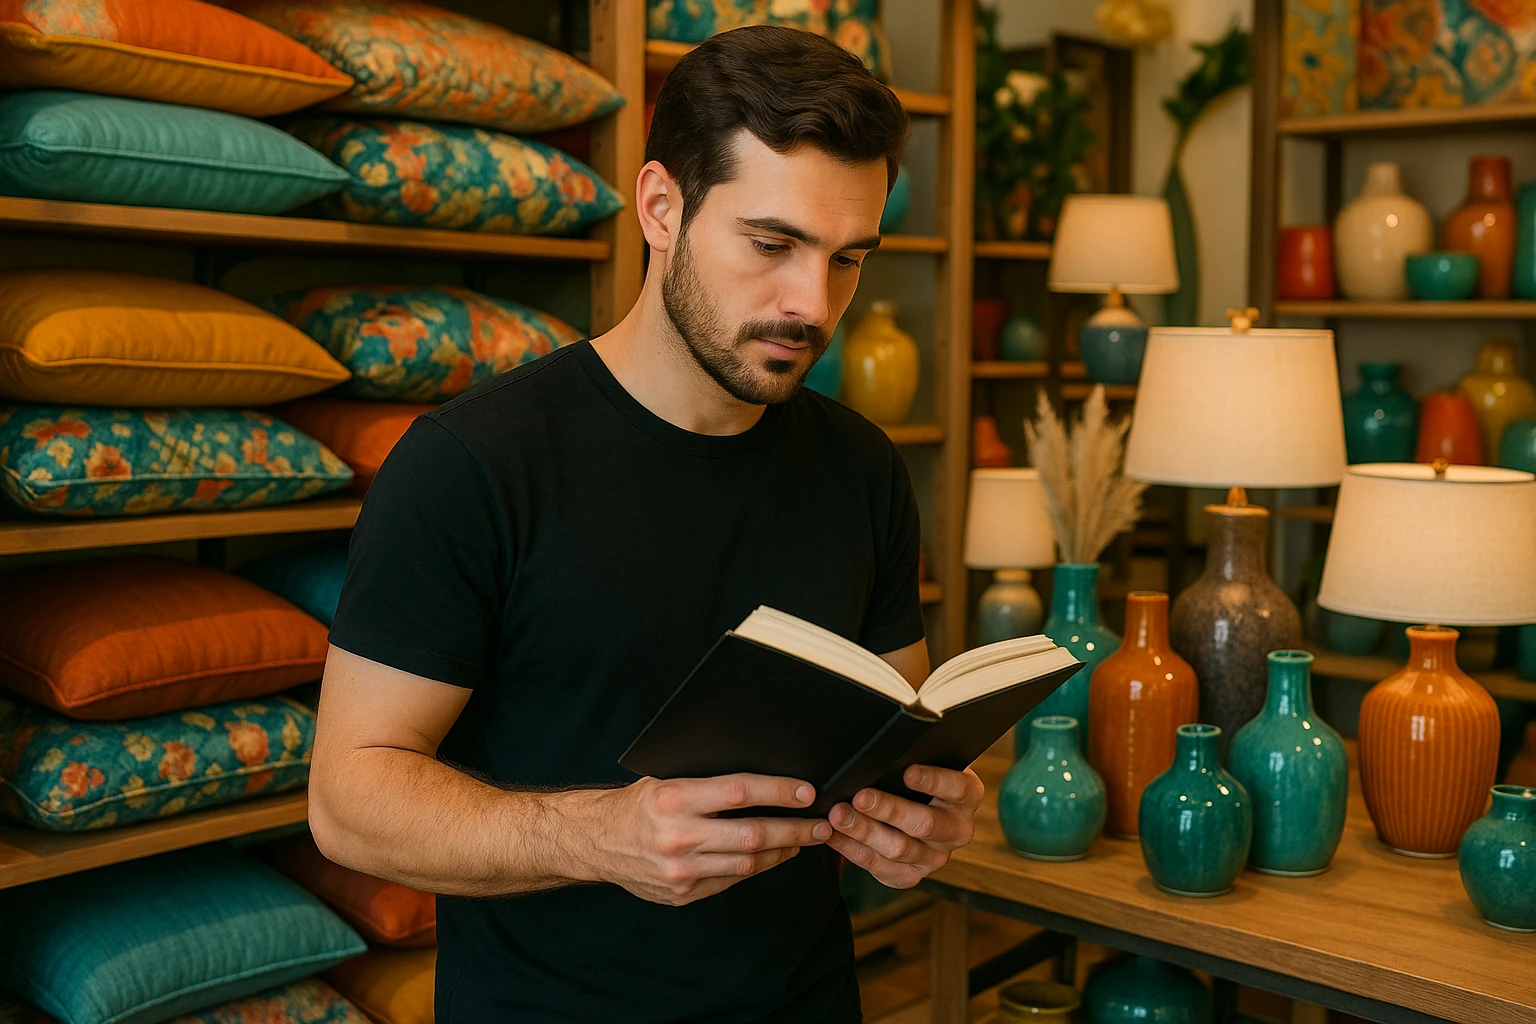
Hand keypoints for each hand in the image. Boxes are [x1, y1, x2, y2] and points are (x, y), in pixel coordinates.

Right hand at [583, 774, 831, 906]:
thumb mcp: (666, 780)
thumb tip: (763, 777)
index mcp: (674, 799)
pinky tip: (771, 857)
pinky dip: (755, 867)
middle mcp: (678, 836)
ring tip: (804, 841)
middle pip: (753, 834)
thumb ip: (708, 783)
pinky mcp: (683, 893)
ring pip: (747, 863)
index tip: (807, 792)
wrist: (596, 841)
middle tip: (822, 825)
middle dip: (794, 830)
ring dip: (782, 852)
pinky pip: (730, 880)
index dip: (779, 792)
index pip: (740, 792)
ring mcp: (680, 870)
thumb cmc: (638, 803)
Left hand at [825, 765, 982, 888]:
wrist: (911, 804)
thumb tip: (885, 748)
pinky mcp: (912, 875)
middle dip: (889, 809)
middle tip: (859, 796)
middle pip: (925, 824)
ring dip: (864, 831)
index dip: (932, 780)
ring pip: (899, 849)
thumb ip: (911, 754)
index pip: (957, 787)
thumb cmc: (911, 772)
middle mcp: (958, 830)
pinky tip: (833, 835)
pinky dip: (853, 850)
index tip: (906, 772)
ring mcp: (936, 857)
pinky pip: (880, 867)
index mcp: (967, 794)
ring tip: (838, 815)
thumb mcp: (922, 759)